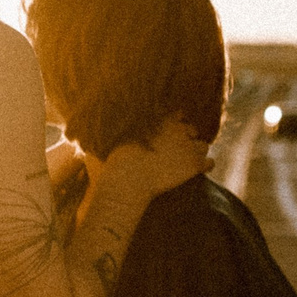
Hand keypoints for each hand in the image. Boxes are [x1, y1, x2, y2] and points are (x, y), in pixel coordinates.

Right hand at [94, 116, 209, 203]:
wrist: (127, 181)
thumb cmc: (114, 162)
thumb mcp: (109, 139)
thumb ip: (108, 131)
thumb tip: (87, 132)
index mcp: (160, 120)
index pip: (177, 114)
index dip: (175, 123)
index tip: (169, 132)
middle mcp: (177, 129)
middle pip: (192, 128)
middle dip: (188, 136)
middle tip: (180, 147)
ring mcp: (188, 147)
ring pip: (203, 144)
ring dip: (197, 151)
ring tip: (190, 159)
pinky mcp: (194, 165)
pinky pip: (209, 162)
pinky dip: (205, 165)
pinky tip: (199, 169)